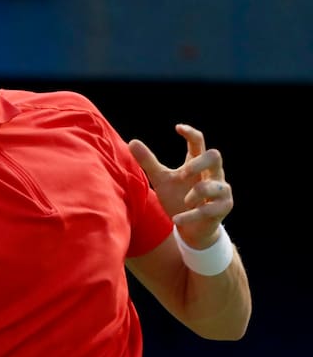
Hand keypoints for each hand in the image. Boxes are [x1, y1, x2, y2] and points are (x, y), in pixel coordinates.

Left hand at [128, 123, 232, 247]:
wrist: (190, 228)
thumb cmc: (177, 198)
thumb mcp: (161, 179)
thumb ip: (148, 162)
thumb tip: (132, 141)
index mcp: (197, 164)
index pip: (198, 142)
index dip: (191, 133)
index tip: (177, 128)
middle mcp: (213, 174)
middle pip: (215, 156)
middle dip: (199, 164)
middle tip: (184, 173)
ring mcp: (221, 191)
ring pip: (214, 185)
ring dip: (195, 194)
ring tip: (185, 201)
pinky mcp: (223, 208)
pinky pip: (209, 209)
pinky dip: (191, 215)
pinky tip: (176, 219)